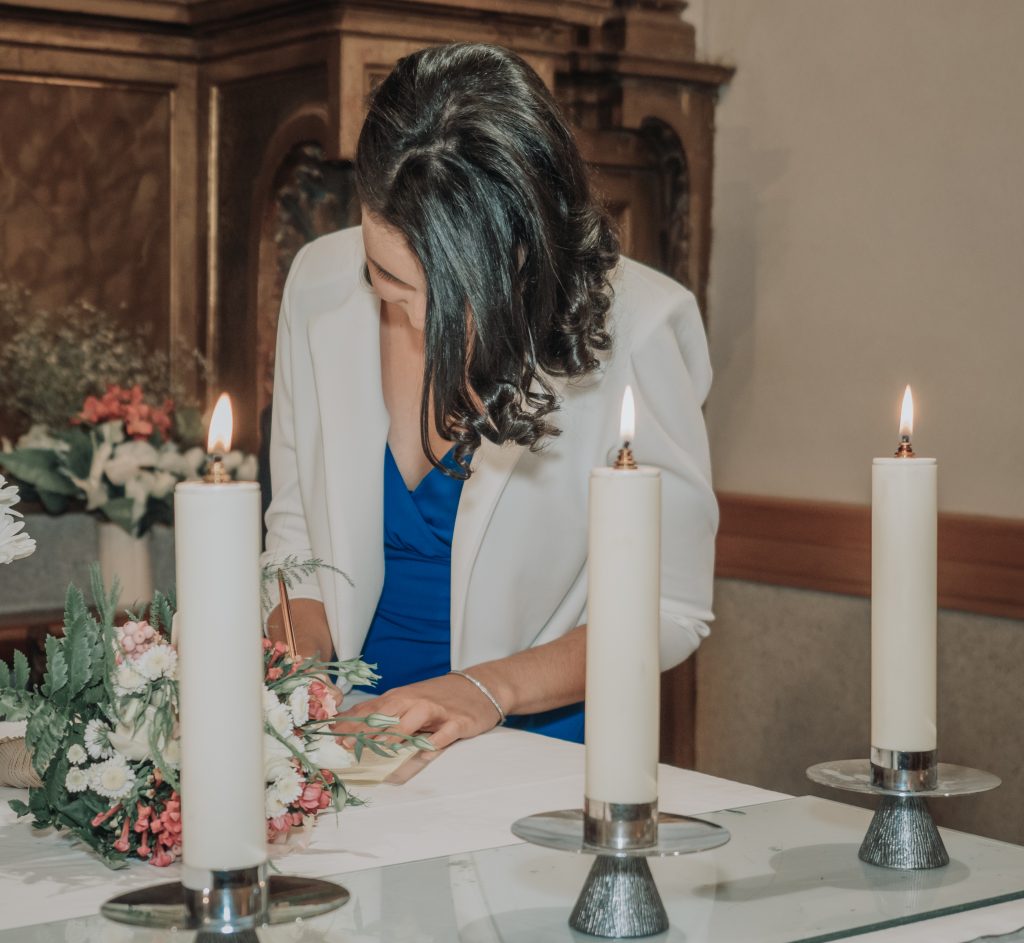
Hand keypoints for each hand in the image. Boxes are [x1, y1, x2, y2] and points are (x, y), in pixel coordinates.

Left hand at [332, 673, 502, 749]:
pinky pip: (444, 733)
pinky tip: (424, 751)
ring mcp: (438, 711)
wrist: (481, 686)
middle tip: (344, 744)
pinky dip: (434, 742)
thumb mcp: (411, 701)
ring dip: (394, 735)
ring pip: (412, 721)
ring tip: (377, 750)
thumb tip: (349, 727)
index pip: (371, 708)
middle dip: (364, 729)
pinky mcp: (458, 721)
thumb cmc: (440, 698)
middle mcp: (416, 700)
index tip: (329, 735)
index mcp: (401, 697)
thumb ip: (386, 714)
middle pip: (386, 713)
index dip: (350, 722)